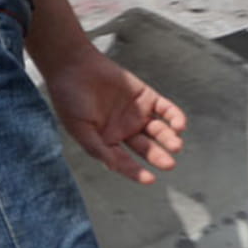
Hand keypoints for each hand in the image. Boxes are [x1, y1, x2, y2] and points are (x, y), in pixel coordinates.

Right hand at [43, 47, 186, 183]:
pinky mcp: (146, 97)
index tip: (150, 179)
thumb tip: (114, 167)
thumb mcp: (80, 128)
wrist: (74, 67)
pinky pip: (165, 110)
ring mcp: (136, 113)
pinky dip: (174, 117)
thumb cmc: (69, 99)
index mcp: (106, 141)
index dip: (136, 171)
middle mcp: (124, 130)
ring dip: (168, 139)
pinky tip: (178, 125)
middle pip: (146, 148)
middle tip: (169, 164)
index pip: (124, 161)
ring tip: (175, 145)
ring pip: (158, 131)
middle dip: (158, 156)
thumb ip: (97, 148)